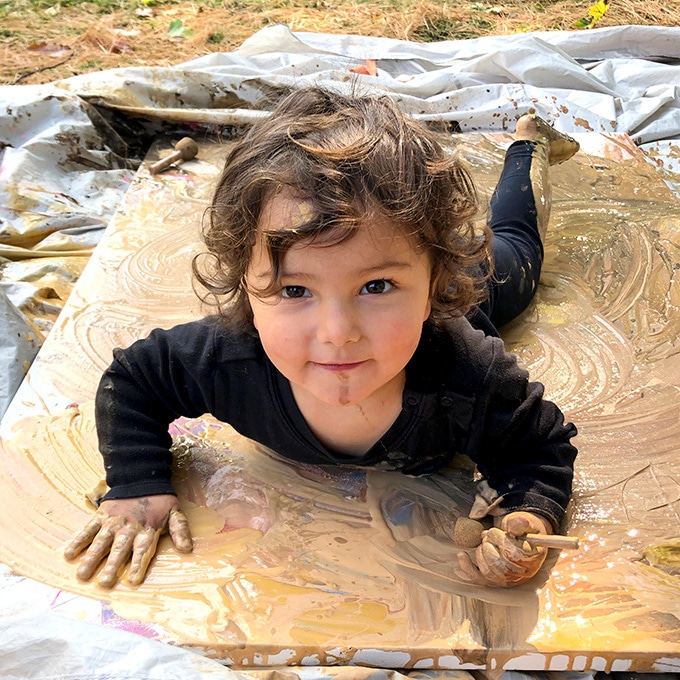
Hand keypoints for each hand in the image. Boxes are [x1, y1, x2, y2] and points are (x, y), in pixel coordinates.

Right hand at [64, 495, 192, 587]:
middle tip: (104, 583)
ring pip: (101, 542)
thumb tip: (187, 549)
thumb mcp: (174, 513)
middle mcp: (129, 528)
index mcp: (147, 529)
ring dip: (91, 558)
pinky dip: (79, 541)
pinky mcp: (101, 515)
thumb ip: (180, 530)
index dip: (139, 565)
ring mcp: (113, 521)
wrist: (141, 476)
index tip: (133, 581)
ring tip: (83, 575)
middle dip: (112, 566)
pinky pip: (88, 529)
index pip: (143, 550)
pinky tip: (69, 554)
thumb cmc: (159, 500)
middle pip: (119, 550)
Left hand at [455, 511, 550, 587]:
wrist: (521, 537)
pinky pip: (478, 578)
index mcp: (531, 558)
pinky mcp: (493, 580)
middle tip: (489, 534)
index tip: (496, 531)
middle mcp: (521, 573)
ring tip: (485, 541)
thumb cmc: (522, 530)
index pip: (511, 554)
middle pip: (498, 565)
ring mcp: (507, 579)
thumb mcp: (525, 522)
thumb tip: (521, 521)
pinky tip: (462, 555)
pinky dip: (467, 567)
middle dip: (488, 545)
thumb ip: (520, 522)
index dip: (499, 540)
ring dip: (481, 552)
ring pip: (488, 571)